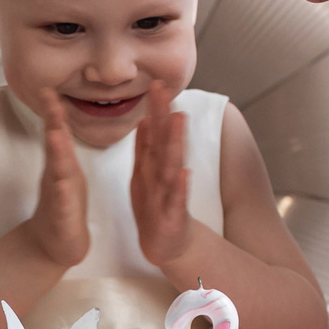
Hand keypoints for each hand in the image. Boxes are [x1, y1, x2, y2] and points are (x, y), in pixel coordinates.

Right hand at [22, 88, 90, 269]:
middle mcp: (57, 174)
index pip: (58, 131)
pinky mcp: (62, 214)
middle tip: (49, 96)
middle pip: (54, 143)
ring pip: (57, 169)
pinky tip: (62, 179)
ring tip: (55, 131)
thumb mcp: (68, 173)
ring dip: (56, 150)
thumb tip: (60, 124)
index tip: (52, 86)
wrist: (55, 246)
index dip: (55, 109)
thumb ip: (63, 148)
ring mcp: (57, 193)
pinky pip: (63, 199)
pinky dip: (62, 188)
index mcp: (63, 163)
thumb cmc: (64, 208)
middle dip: (52, 120)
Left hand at [130, 83, 194, 272]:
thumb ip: (145, 149)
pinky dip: (180, 186)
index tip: (155, 83)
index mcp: (156, 166)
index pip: (156, 132)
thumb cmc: (155, 208)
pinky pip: (177, 199)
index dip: (155, 109)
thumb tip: (144, 120)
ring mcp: (171, 194)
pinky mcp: (173, 215)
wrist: (165, 245)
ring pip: (172, 165)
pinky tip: (185, 172)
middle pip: (165, 141)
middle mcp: (165, 175)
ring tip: (178, 119)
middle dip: (163, 115)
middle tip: (164, 89)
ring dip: (175, 142)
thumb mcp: (144, 175)